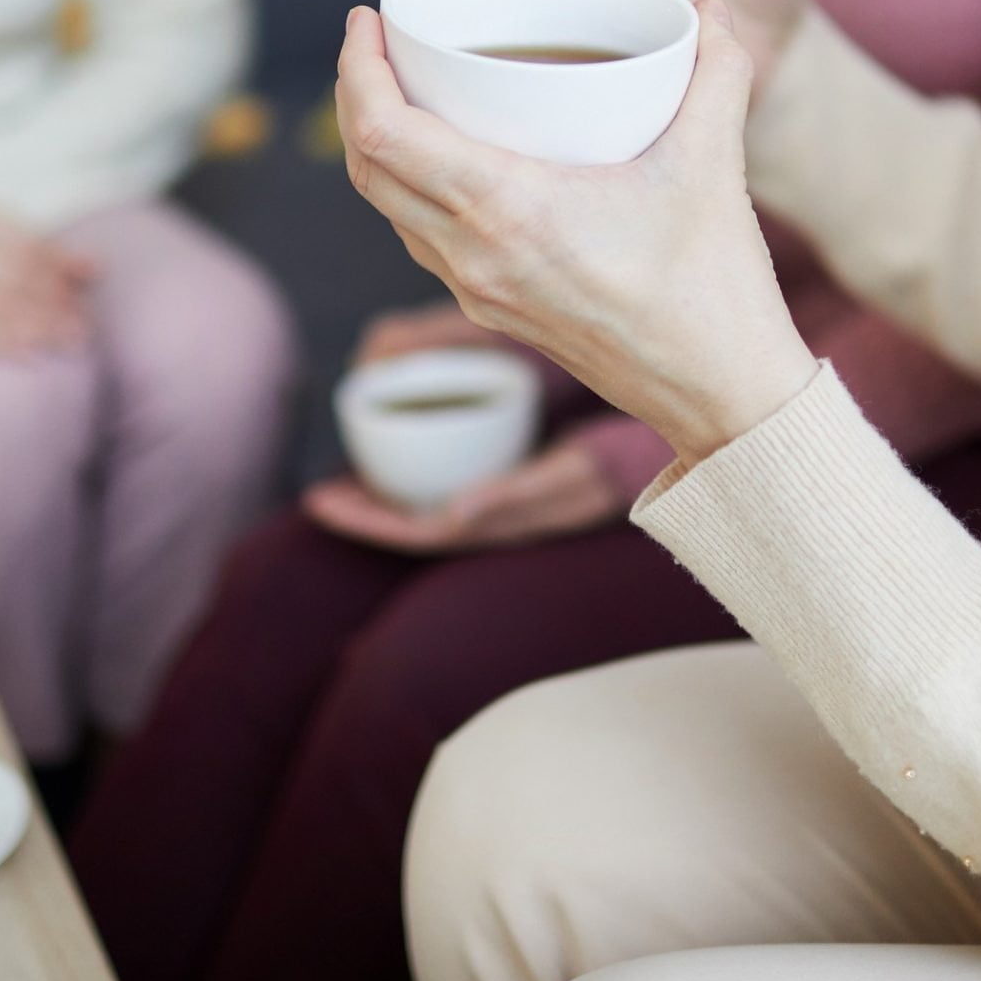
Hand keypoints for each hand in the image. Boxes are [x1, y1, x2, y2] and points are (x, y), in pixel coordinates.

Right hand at [0, 199, 94, 356]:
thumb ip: (31, 240)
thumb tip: (91, 268)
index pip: (23, 245)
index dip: (57, 269)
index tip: (86, 288)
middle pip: (11, 278)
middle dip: (53, 304)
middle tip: (83, 325)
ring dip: (35, 327)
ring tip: (67, 342)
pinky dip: (0, 342)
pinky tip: (29, 352)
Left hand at [301, 441, 619, 554]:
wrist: (663, 452)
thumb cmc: (618, 461)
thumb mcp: (570, 472)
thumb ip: (515, 493)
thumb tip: (453, 514)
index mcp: (503, 526)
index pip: (420, 534)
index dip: (369, 523)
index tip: (322, 502)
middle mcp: (497, 519)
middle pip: (415, 523)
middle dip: (364, 512)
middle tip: (317, 495)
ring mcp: (504, 504)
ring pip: (430, 504)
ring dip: (387, 493)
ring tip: (345, 477)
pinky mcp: (511, 481)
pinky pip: (450, 482)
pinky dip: (417, 469)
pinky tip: (399, 447)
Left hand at [338, 0, 817, 466]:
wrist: (720, 395)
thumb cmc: (711, 288)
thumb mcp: (714, 164)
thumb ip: (720, 73)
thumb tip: (711, 9)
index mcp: (507, 211)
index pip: (385, 134)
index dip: (357, 69)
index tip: (366, 19)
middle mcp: (475, 256)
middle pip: (367, 169)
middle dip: (355, 96)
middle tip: (376, 41)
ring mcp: (479, 290)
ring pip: (389, 208)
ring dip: (378, 146)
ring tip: (403, 90)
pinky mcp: (495, 311)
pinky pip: (423, 240)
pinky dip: (412, 189)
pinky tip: (447, 159)